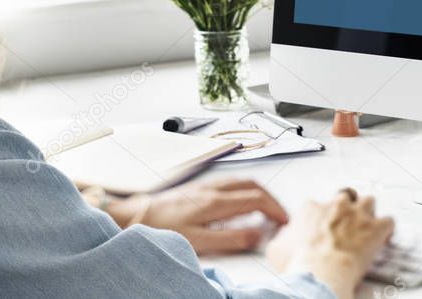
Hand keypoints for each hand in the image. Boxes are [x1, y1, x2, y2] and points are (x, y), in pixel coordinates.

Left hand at [104, 178, 288, 255]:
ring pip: (243, 182)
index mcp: (216, 200)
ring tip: (267, 209)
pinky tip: (242, 203)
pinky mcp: (199, 187)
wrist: (137, 215)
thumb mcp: (199, 240)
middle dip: (272, 199)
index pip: (257, 199)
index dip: (275, 210)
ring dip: (260, 193)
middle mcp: (214, 188)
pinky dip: (246, 191)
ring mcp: (206, 185)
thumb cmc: (163, 228)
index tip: (285, 222)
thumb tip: (257, 234)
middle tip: (281, 216)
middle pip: (254, 186)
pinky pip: (232, 183)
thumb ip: (231, 237)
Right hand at [266, 188, 393, 298]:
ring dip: (368, 213)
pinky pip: (388, 221)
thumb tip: (284, 236)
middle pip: (345, 196)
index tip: (323, 229)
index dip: (322, 217)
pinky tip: (384, 239)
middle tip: (346, 224)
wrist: (320, 272)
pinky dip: (387, 230)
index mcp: (313, 207)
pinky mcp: (376, 228)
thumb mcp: (277, 248)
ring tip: (367, 227)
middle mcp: (336, 205)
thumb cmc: (298, 262)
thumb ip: (282, 236)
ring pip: (369, 201)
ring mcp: (358, 214)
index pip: (318, 205)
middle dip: (347, 207)